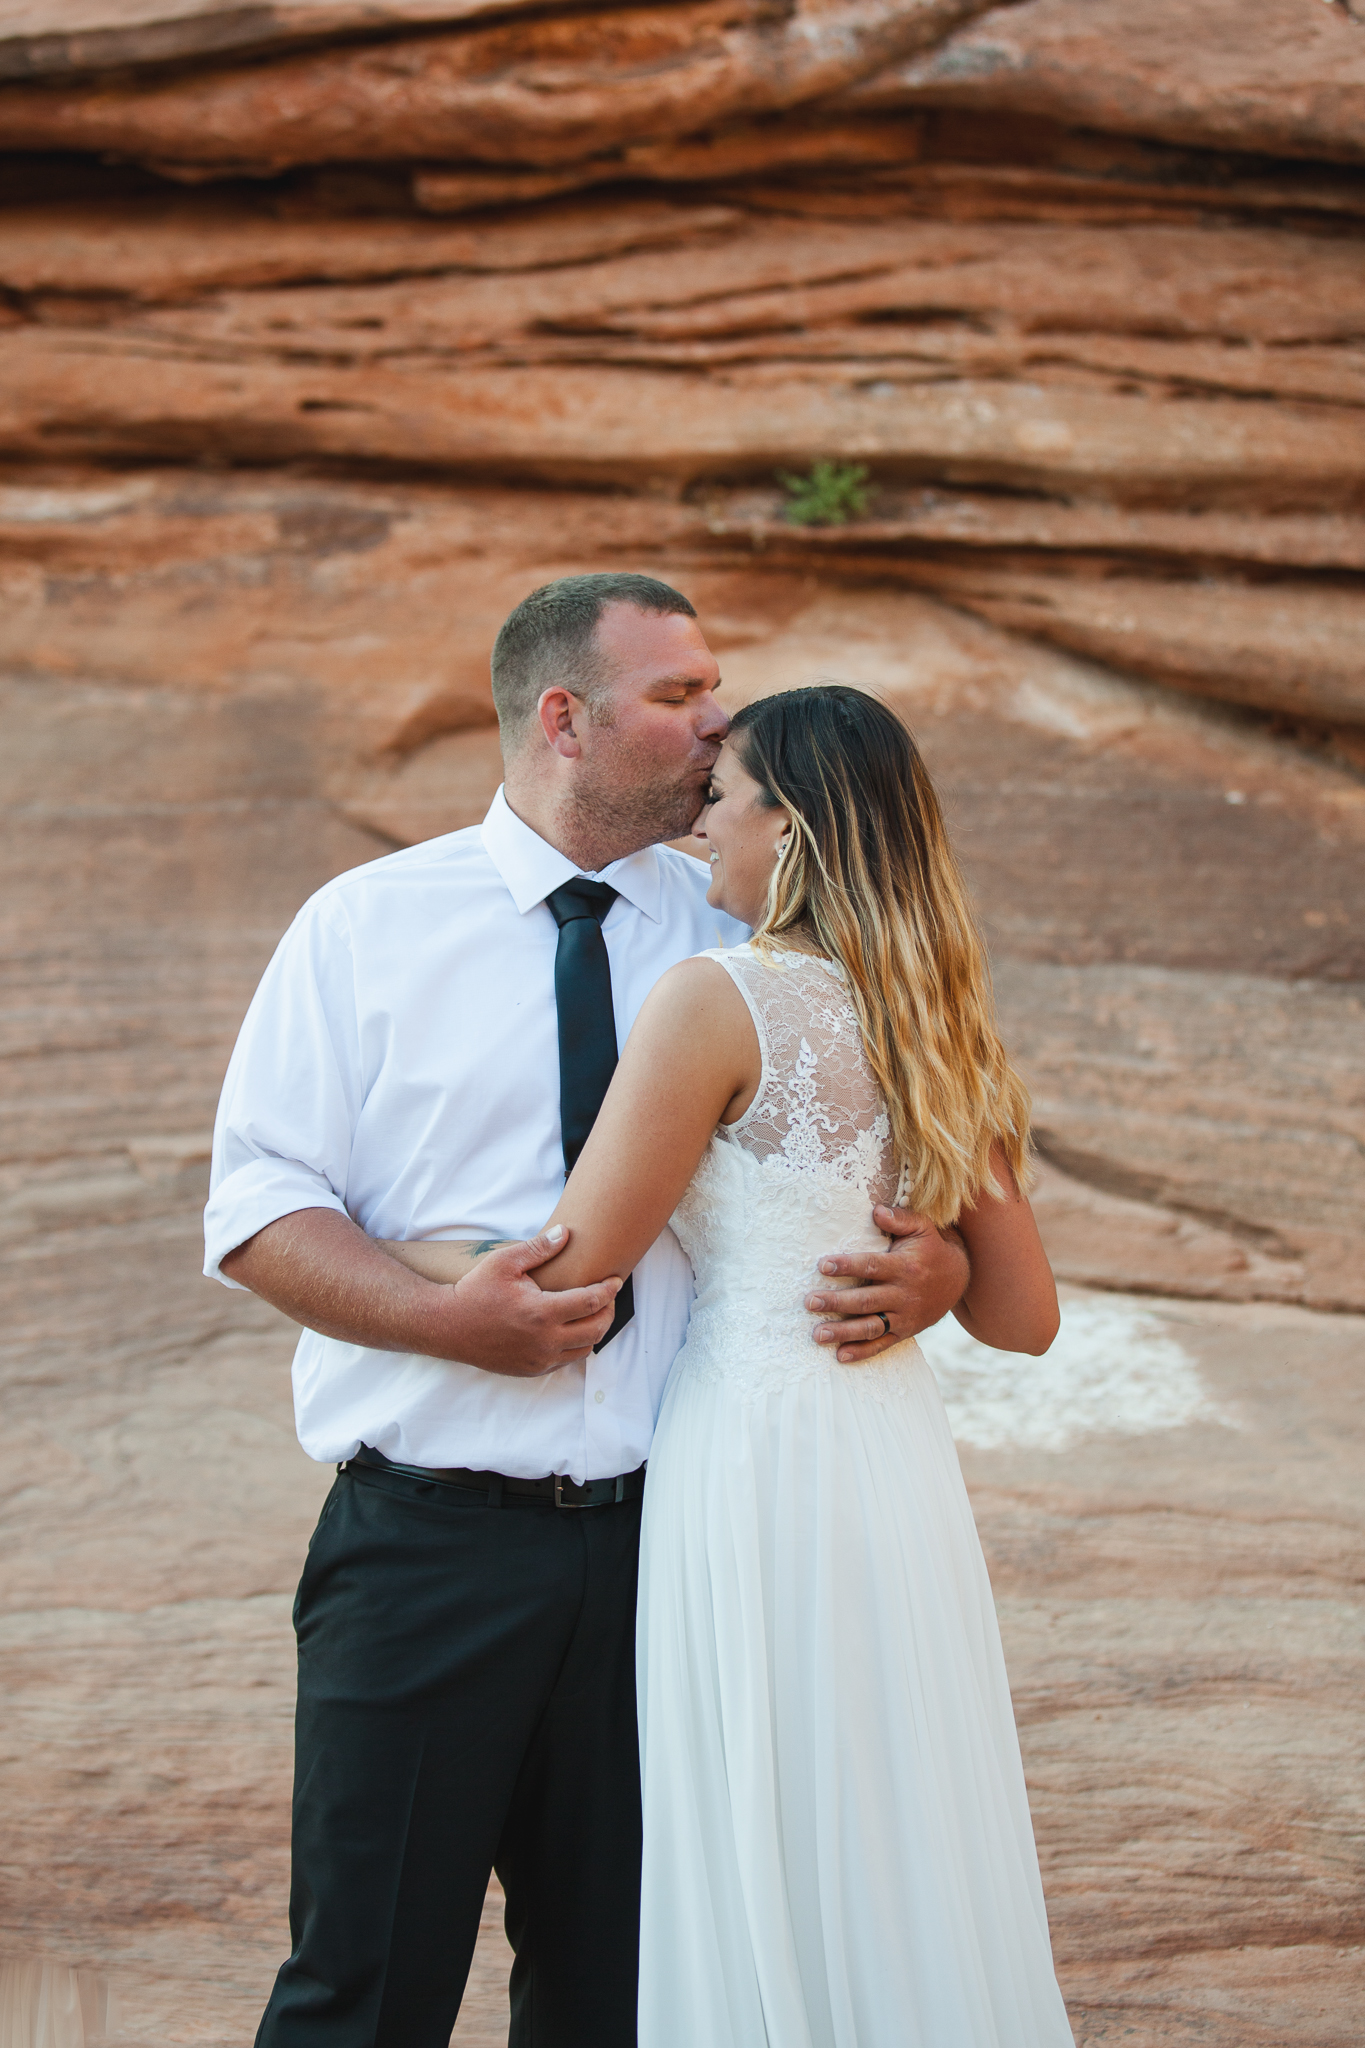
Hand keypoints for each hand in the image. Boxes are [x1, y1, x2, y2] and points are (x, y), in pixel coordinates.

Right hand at [438, 1227, 622, 1376]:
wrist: (448, 1326)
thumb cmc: (475, 1290)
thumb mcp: (504, 1262)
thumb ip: (538, 1248)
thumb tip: (565, 1232)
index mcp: (541, 1312)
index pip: (590, 1303)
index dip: (608, 1290)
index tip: (616, 1280)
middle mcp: (544, 1340)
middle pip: (596, 1329)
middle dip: (608, 1311)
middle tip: (608, 1296)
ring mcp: (538, 1359)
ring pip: (584, 1349)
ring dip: (595, 1330)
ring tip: (593, 1312)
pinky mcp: (531, 1369)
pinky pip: (566, 1361)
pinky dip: (576, 1345)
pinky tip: (572, 1329)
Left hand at [806, 1207, 969, 1363]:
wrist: (958, 1278)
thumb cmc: (931, 1248)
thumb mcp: (921, 1227)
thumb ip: (899, 1218)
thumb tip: (876, 1211)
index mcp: (905, 1267)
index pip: (872, 1266)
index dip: (847, 1266)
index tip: (823, 1265)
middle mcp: (905, 1294)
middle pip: (866, 1300)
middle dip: (837, 1302)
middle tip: (810, 1302)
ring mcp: (905, 1316)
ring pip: (871, 1327)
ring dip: (843, 1332)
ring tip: (817, 1334)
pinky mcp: (905, 1331)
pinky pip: (882, 1344)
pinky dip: (862, 1352)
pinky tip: (840, 1355)